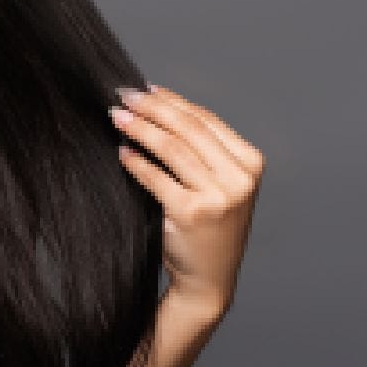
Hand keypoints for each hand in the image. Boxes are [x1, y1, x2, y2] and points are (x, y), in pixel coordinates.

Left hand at [110, 83, 264, 316]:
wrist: (209, 278)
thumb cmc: (209, 227)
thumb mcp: (219, 184)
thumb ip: (201, 150)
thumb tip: (157, 105)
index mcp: (250, 163)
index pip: (205, 119)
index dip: (172, 100)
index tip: (145, 88)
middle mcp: (239, 178)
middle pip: (187, 128)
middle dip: (152, 108)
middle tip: (124, 95)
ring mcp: (218, 196)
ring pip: (172, 148)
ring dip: (140, 128)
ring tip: (117, 117)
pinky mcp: (192, 213)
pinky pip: (156, 177)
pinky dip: (136, 162)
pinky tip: (122, 152)